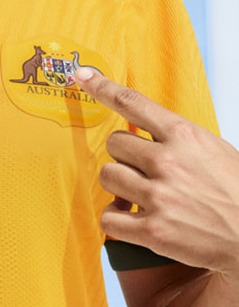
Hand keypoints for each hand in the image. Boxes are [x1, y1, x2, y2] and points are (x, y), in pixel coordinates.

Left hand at [76, 68, 238, 275]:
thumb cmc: (234, 189)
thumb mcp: (211, 147)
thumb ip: (176, 136)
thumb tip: (143, 127)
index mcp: (183, 135)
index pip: (132, 102)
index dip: (102, 86)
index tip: (83, 76)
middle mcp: (167, 161)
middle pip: (114, 143)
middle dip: (124, 156)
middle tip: (143, 170)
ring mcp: (159, 195)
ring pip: (107, 176)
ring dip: (118, 185)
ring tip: (139, 193)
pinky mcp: (154, 230)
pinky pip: (108, 217)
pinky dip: (114, 218)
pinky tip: (129, 218)